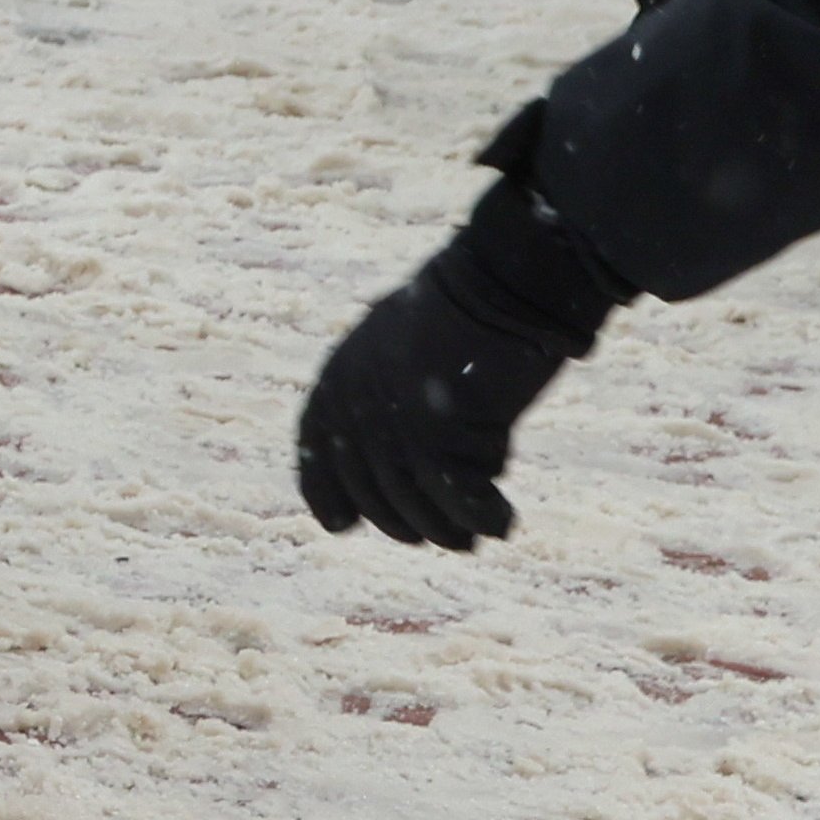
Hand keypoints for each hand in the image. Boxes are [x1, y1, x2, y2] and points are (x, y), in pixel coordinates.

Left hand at [298, 175, 626, 550]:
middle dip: (407, 521)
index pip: (316, 450)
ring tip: (477, 533)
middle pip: (374, 491)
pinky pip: (460, 498)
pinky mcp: (441, 438)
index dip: (325, 492)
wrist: (500, 284)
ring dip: (449, 528)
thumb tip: (399, 456)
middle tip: (448, 535)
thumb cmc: (463, 311)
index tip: (341, 525)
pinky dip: (483, 516)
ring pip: (416, 503)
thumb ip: (386, 398)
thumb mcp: (402, 349)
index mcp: (338, 379)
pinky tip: (503, 522)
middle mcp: (356, 407)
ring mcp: (394, 425)